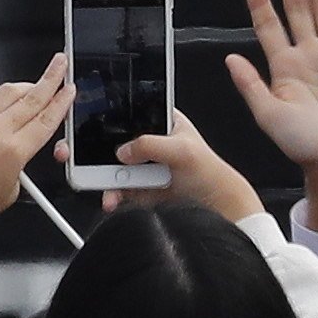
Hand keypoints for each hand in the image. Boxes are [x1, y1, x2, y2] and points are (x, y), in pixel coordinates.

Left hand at [0, 56, 72, 273]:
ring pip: (5, 91)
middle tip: (60, 64)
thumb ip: (19, 168)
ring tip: (32, 84)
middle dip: (51, 78)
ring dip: (23, 85)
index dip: (62, 101)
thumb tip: (19, 154)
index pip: (47, 118)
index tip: (69, 89)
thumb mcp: (9, 193)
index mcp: (15, 151)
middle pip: (32, 97)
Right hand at [110, 110, 264, 224]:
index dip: (116, 121)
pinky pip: (116, 187)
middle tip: (104, 166)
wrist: (214, 202)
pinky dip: (112, 194)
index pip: (133, 115)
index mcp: (163, 122)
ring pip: (113, 167)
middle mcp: (150, 141)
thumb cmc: (209, 172)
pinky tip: (114, 198)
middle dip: (107, 156)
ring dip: (107, 179)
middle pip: (118, 143)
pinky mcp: (137, 185)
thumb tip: (123, 150)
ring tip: (111, 190)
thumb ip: (151, 145)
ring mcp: (142, 164)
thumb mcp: (183, 150)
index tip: (103, 133)